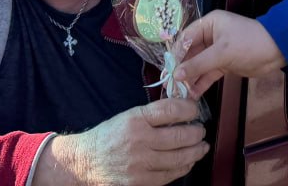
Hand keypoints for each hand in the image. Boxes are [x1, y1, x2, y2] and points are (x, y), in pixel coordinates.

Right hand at [35, 98, 207, 185]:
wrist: (84, 162)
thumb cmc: (108, 136)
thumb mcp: (128, 116)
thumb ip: (154, 114)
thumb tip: (183, 109)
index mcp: (136, 120)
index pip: (171, 110)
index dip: (189, 108)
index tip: (195, 109)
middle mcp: (139, 141)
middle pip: (180, 136)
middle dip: (197, 132)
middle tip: (201, 129)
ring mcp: (140, 164)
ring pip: (179, 158)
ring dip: (196, 151)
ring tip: (202, 146)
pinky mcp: (140, 182)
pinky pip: (170, 175)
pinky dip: (184, 167)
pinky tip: (189, 161)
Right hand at [173, 10, 285, 96]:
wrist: (277, 51)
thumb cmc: (249, 43)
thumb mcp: (222, 53)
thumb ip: (198, 64)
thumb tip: (176, 74)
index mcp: (209, 24)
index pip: (185, 38)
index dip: (175, 55)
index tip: (167, 72)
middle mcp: (210, 36)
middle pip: (190, 54)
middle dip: (181, 70)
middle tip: (171, 88)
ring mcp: (217, 51)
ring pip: (198, 66)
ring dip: (190, 79)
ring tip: (179, 95)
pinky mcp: (224, 64)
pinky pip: (208, 74)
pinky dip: (201, 83)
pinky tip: (192, 96)